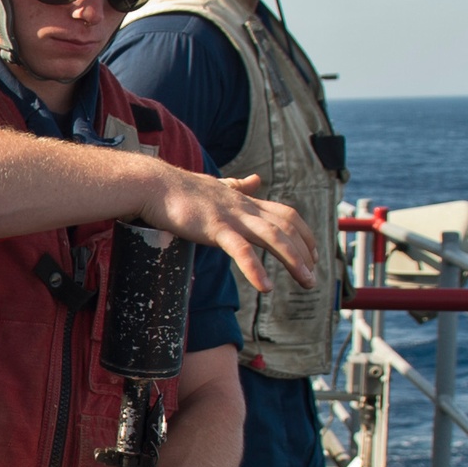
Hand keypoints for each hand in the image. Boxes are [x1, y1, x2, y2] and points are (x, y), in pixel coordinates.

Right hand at [141, 171, 317, 292]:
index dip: (304, 234)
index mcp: (245, 201)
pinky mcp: (214, 228)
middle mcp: (244, 207)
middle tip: (313, 277)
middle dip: (305, 252)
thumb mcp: (216, 186)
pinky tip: (266, 287)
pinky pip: (240, 250)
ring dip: (294, 260)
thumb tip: (256, 179)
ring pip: (273, 236)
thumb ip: (238, 185)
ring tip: (307, 280)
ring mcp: (231, 217)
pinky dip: (255, 269)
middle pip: (286, 227)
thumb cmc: (179, 189)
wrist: (153, 185)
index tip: (314, 254)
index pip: (286, 215)